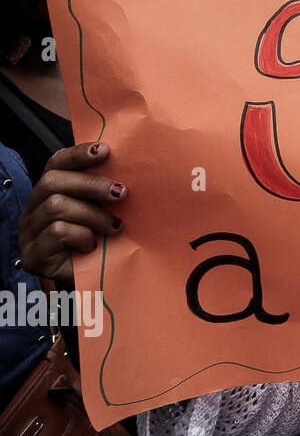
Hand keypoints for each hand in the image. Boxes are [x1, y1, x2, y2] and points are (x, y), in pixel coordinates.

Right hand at [17, 142, 125, 285]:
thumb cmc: (101, 244)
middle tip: (122, 193)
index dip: (78, 154)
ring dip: (92, 215)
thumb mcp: (105, 212)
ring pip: (56, 206)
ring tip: (113, 227)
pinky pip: (58, 232)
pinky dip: (82, 236)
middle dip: (91, 184)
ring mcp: (30, 233)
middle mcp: (34, 209)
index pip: (56, 163)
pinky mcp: (33, 255)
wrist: (92, 285)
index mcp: (50, 193)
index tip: (105, 150)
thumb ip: (107, 192)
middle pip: (52, 182)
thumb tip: (133, 167)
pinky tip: (93, 245)